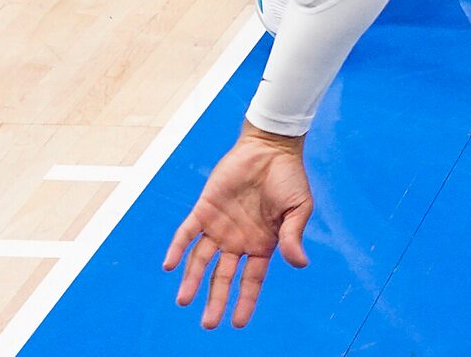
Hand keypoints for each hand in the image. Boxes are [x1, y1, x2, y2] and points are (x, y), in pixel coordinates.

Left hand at [163, 126, 312, 329]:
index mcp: (262, 244)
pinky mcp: (204, 210)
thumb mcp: (299, 208)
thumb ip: (294, 236)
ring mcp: (219, 227)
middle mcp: (238, 241)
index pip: (251, 279)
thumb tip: (300, 264)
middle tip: (208, 323)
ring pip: (201, 260)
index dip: (245, 300)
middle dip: (216, 300)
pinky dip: (177, 249)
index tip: (237, 323)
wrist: (270, 147)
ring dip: (192, 280)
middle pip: (223, 276)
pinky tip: (170, 266)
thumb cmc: (289, 177)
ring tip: (184, 300)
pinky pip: (187, 233)